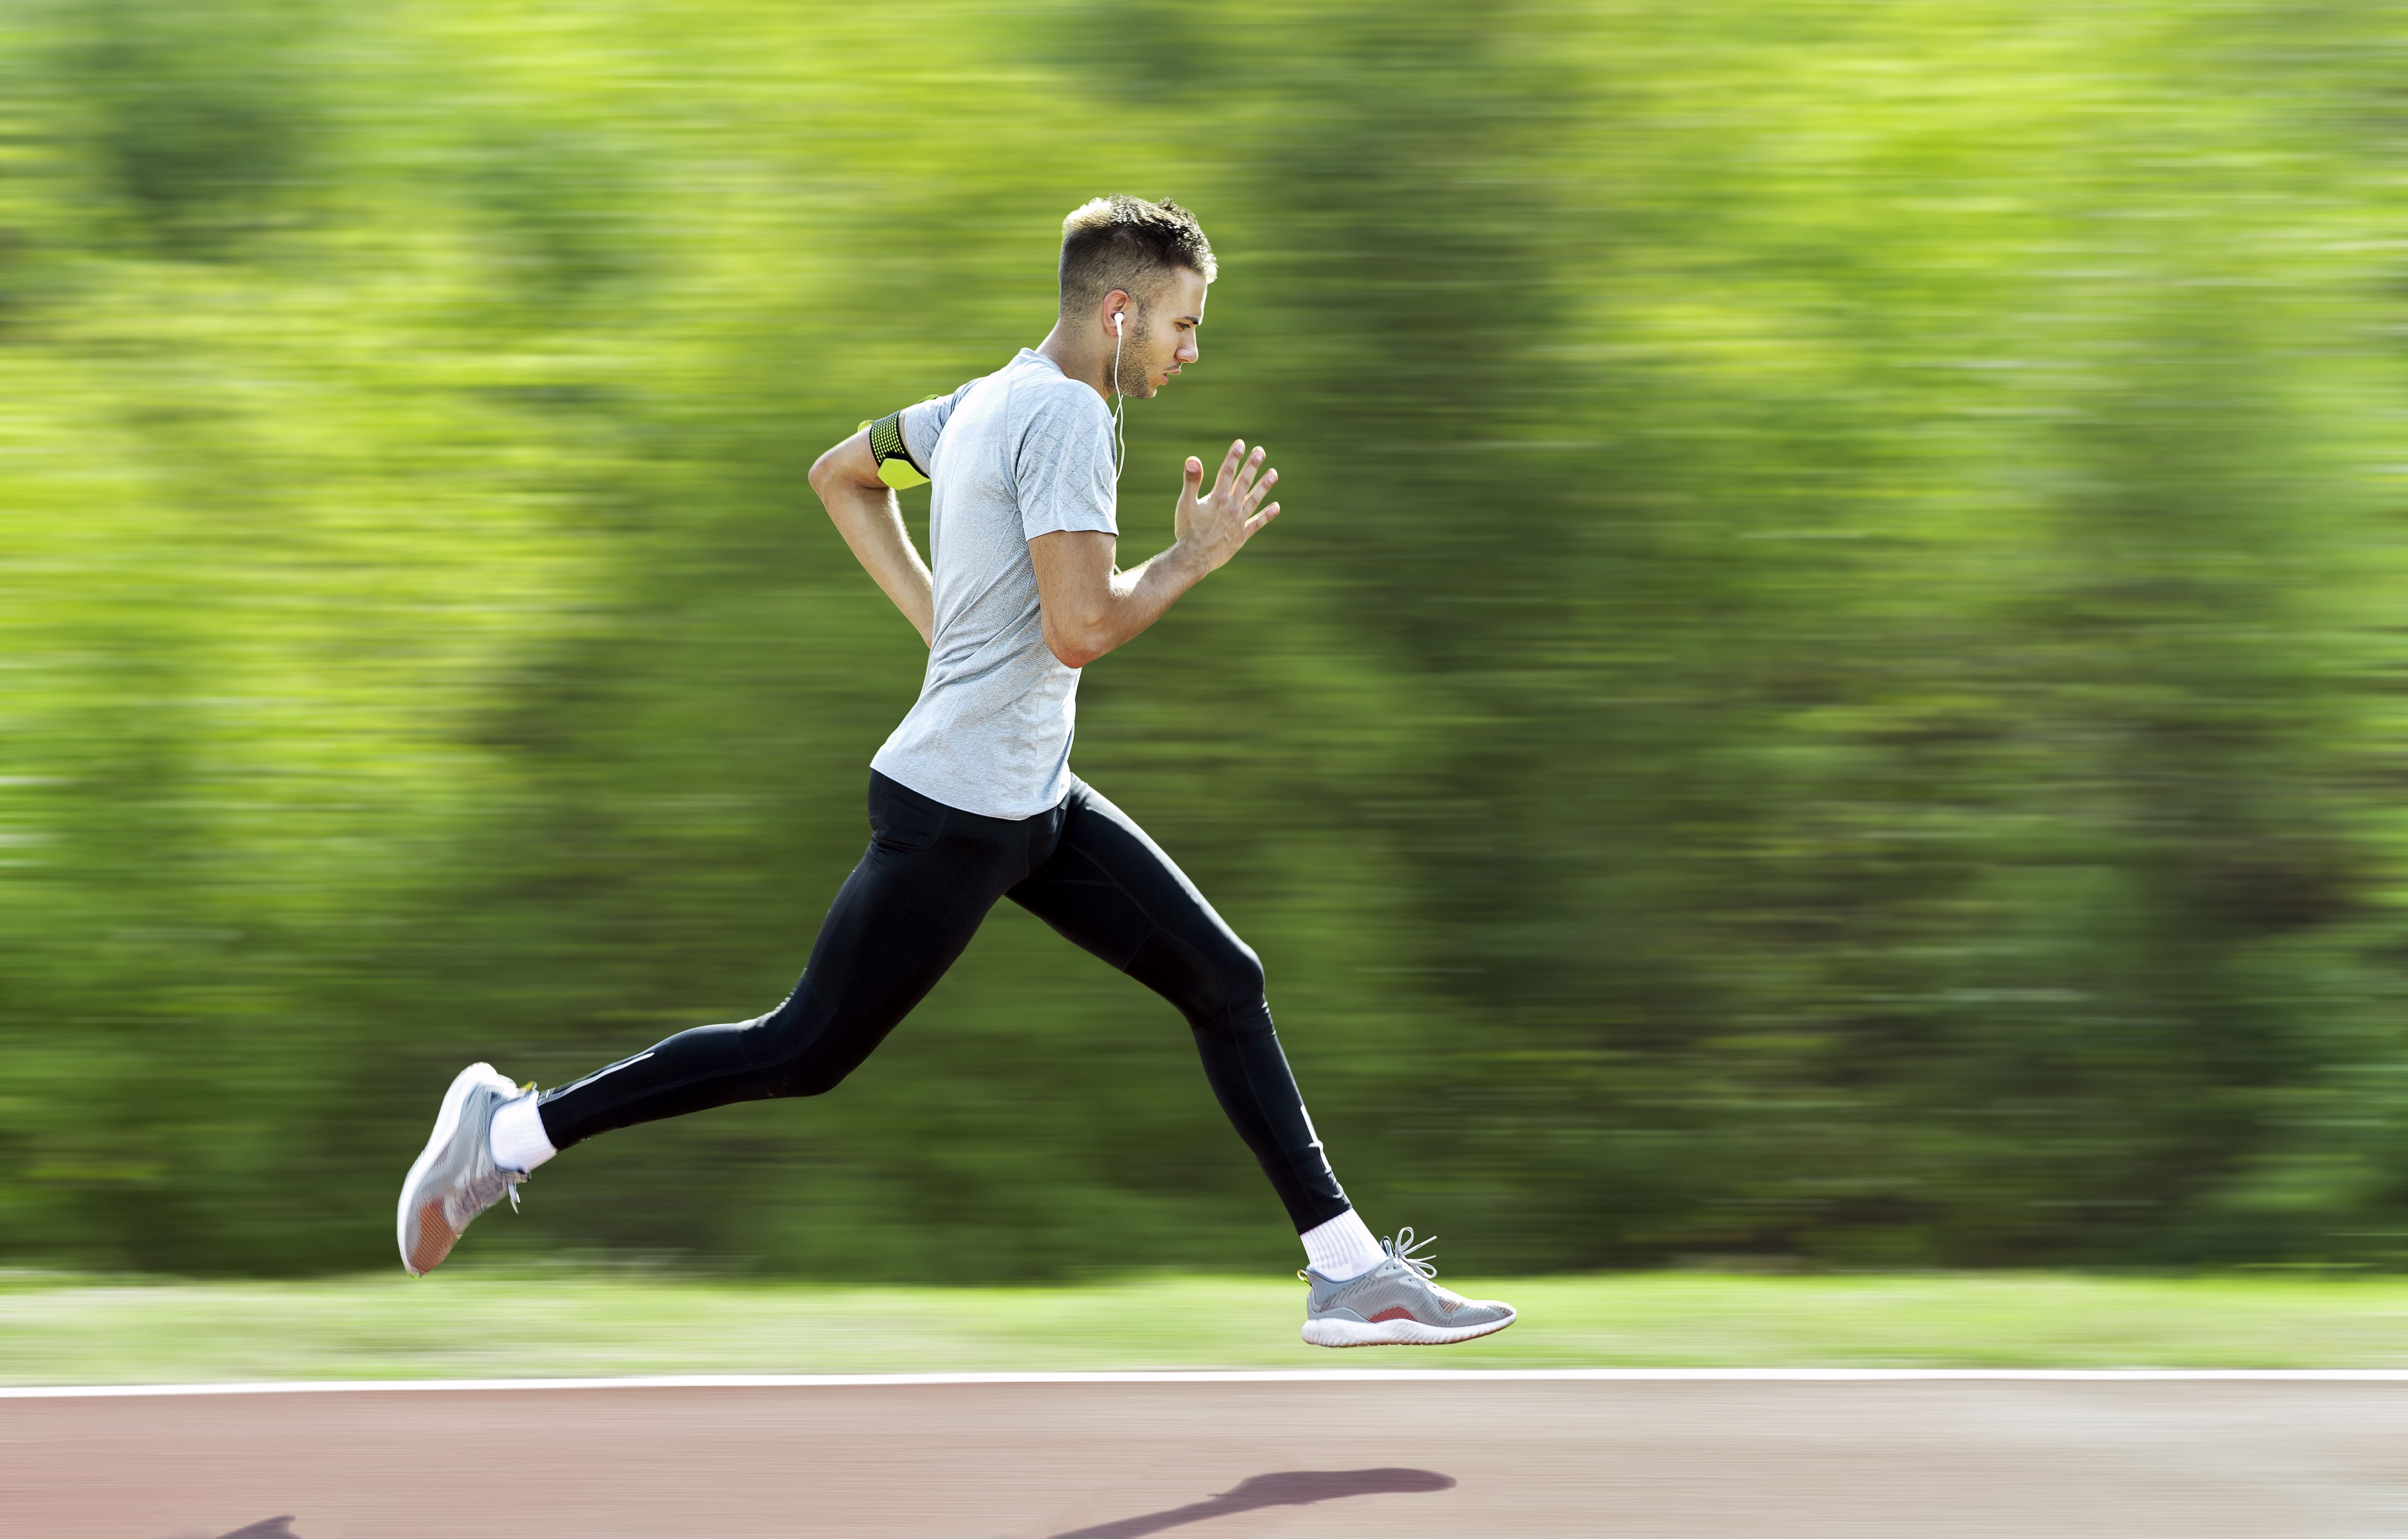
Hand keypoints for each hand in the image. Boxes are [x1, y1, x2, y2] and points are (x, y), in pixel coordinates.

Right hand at [1173, 439, 1281, 573]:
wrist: (1194, 558)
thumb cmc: (1187, 531)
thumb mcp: (1185, 504)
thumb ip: (1191, 481)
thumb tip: (1193, 459)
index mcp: (1218, 498)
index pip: (1227, 472)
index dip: (1234, 457)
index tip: (1241, 444)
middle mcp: (1232, 507)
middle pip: (1244, 482)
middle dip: (1252, 465)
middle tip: (1260, 452)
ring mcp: (1239, 521)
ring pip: (1254, 499)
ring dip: (1264, 486)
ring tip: (1274, 473)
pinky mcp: (1242, 535)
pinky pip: (1257, 523)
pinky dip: (1267, 515)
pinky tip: (1276, 507)